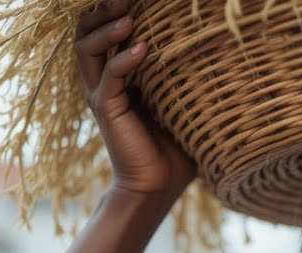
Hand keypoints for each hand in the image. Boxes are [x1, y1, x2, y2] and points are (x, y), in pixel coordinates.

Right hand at [74, 0, 195, 199]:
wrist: (159, 186)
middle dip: (102, 10)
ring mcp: (102, 94)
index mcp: (119, 77)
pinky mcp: (106, 109)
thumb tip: (215, 51)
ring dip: (105, 27)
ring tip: (126, 14)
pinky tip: (143, 48)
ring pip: (87, 48)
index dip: (115, 12)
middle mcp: (104, 81)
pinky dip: (123, 59)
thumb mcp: (182, 104)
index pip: (106, 33)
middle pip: (87, 33)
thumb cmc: (176, 148)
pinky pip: (109, 76)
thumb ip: (185, 79)